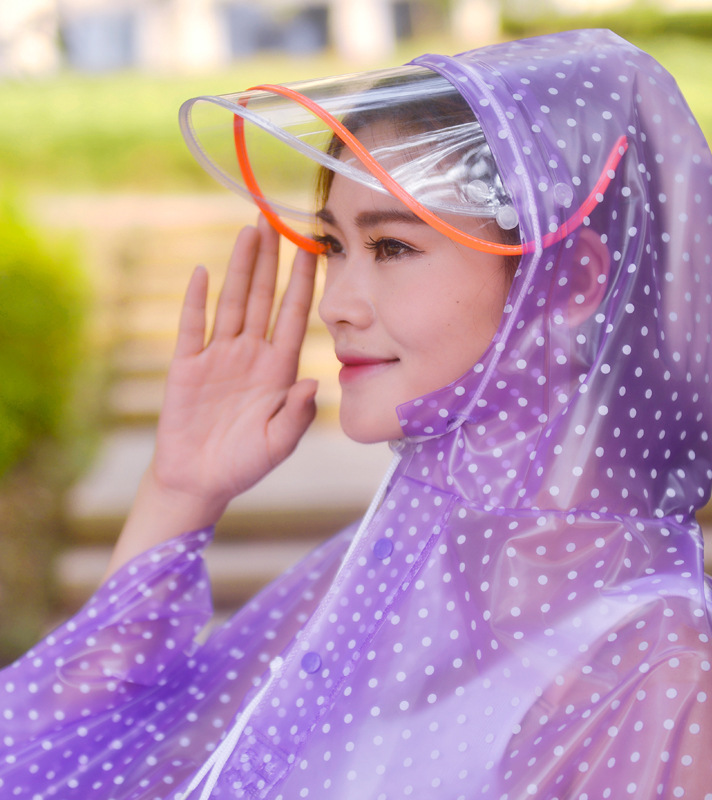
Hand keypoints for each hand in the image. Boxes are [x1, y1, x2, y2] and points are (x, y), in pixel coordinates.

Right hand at [104, 217, 317, 578]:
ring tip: (248, 232)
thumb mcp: (278, 444)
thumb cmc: (245, 464)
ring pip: (231, 302)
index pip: (294, 316)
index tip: (314, 248)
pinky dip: (194, 300)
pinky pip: (191, 327)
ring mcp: (219, 356)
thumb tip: (312, 382)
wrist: (199, 480)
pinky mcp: (187, 366)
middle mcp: (251, 354)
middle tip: (276, 220)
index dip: (303, 282)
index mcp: (278, 369)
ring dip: (239, 268)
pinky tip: (200, 272)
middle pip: (263, 298)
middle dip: (271, 260)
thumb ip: (296, 415)